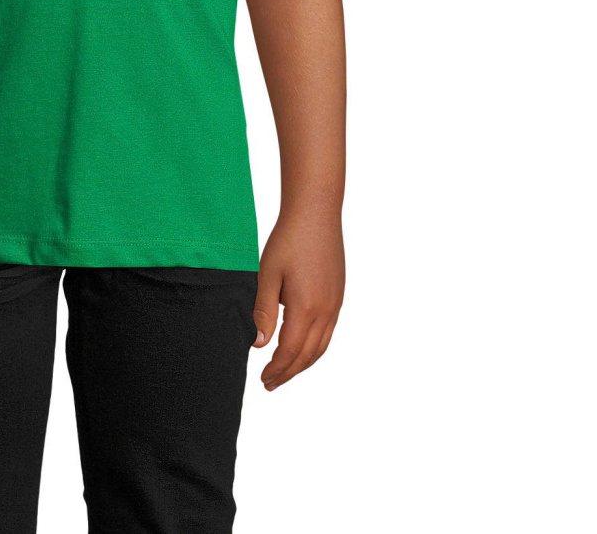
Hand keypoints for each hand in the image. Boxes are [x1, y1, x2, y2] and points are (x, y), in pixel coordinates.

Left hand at [251, 211, 343, 389]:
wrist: (316, 214)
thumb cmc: (288, 240)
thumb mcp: (268, 274)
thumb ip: (263, 311)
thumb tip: (258, 344)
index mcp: (306, 308)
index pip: (290, 351)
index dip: (276, 369)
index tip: (263, 379)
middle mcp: (326, 311)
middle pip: (307, 355)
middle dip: (289, 373)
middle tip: (270, 384)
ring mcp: (335, 304)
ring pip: (321, 347)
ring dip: (303, 363)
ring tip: (285, 371)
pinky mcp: (338, 295)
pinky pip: (328, 332)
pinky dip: (314, 348)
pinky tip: (302, 346)